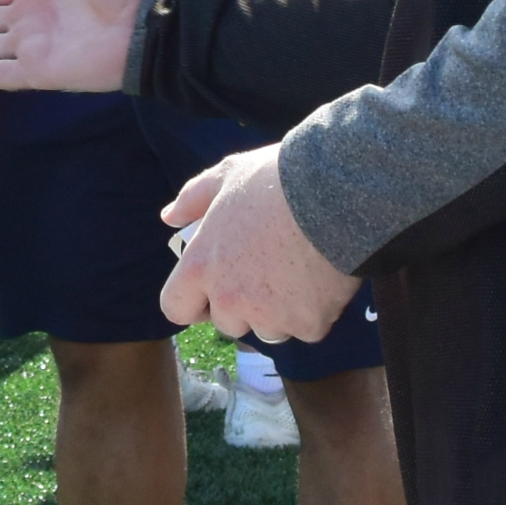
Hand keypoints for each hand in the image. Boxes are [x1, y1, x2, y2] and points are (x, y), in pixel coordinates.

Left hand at [157, 146, 360, 345]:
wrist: (336, 194)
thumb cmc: (277, 179)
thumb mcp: (227, 175)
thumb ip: (192, 198)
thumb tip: (169, 216)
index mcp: (201, 267)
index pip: (176, 308)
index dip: (192, 301)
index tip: (209, 290)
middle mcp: (230, 300)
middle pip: (226, 323)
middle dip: (242, 306)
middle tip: (266, 273)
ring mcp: (270, 316)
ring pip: (268, 329)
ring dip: (278, 312)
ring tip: (297, 273)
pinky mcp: (307, 325)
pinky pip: (306, 328)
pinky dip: (314, 311)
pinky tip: (323, 279)